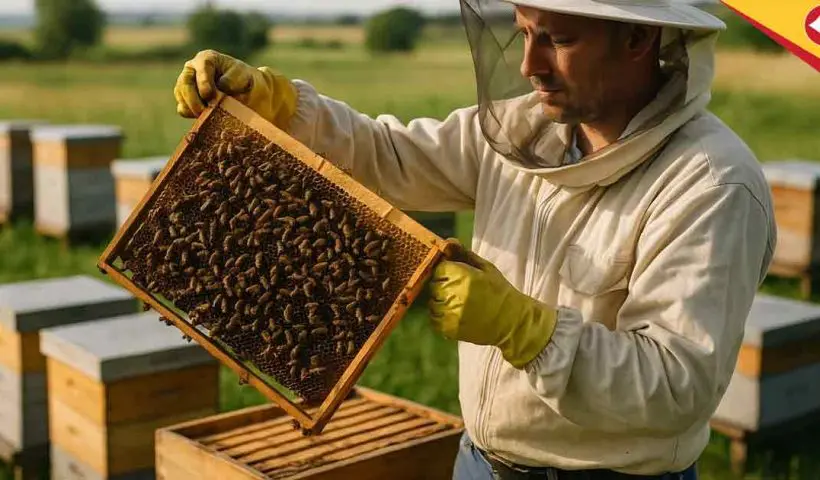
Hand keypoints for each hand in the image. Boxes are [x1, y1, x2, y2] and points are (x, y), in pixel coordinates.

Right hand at [173, 50, 297, 128]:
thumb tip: (221, 87)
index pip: (201, 67)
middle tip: (205, 111)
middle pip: (185, 83)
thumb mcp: (244, 76)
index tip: (208, 94)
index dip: (203, 81)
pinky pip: (183, 109)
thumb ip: (233, 79)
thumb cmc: (245, 81)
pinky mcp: (186, 101)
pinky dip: (192, 115)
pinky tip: (205, 118)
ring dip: (193, 109)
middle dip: (194, 99)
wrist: (246, 93)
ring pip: (182, 97)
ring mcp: (186, 85)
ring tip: (208, 116)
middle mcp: (192, 70)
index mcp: (207, 59)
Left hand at [428, 240, 558, 368]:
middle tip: (456, 290)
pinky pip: (434, 320)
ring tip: (456, 303)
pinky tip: (453, 314)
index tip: (454, 275)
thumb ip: (465, 254)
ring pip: (432, 303)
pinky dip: (440, 317)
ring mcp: (449, 313)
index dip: (445, 271)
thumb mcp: (486, 268)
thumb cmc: (500, 291)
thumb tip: (448, 241)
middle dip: (442, 286)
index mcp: (462, 276)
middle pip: (433, 285)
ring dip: (440, 301)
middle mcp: (452, 294)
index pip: (439, 269)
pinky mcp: (449, 329)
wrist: (511, 321)